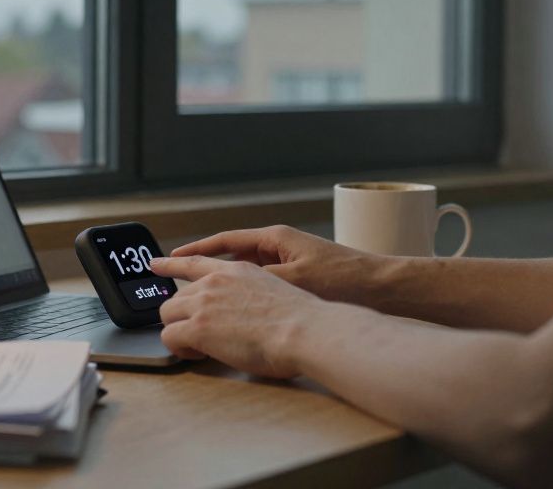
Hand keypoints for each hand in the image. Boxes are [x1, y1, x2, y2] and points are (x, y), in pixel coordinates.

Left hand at [148, 255, 327, 378]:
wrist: (303, 330)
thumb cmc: (301, 321)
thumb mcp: (274, 292)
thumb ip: (251, 296)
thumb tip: (245, 312)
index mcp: (237, 271)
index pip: (196, 262)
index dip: (173, 263)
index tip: (157, 264)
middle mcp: (216, 282)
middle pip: (177, 295)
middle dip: (183, 316)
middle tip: (200, 335)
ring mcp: (204, 303)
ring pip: (168, 314)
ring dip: (180, 331)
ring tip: (201, 347)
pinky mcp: (197, 327)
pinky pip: (169, 337)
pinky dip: (180, 348)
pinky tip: (199, 354)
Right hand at [171, 225, 382, 304]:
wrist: (385, 289)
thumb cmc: (343, 280)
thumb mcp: (291, 281)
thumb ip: (254, 284)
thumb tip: (220, 293)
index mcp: (274, 239)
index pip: (223, 242)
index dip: (193, 251)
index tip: (168, 259)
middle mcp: (280, 247)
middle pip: (231, 255)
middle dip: (203, 266)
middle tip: (174, 276)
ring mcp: (291, 263)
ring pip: (246, 272)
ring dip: (224, 283)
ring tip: (200, 299)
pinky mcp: (302, 280)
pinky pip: (262, 285)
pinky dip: (245, 295)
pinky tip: (237, 313)